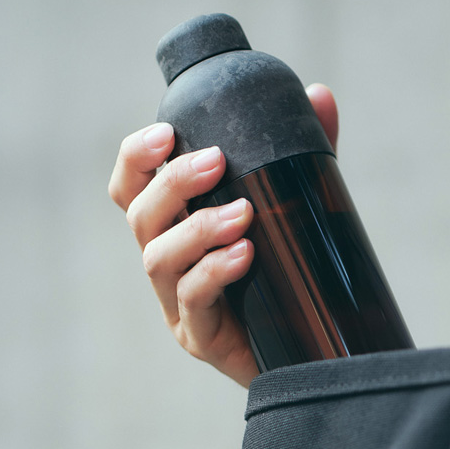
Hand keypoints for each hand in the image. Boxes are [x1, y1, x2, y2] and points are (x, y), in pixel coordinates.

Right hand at [109, 85, 339, 389]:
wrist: (317, 353)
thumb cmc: (293, 277)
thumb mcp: (297, 211)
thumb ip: (303, 158)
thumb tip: (318, 95)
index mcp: (175, 229)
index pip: (132, 188)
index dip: (136, 158)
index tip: (167, 132)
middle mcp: (167, 264)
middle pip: (141, 217)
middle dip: (173, 183)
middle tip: (216, 159)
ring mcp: (178, 306)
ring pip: (159, 259)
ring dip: (197, 228)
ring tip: (242, 214)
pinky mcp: (202, 340)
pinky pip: (193, 304)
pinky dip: (214, 273)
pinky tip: (244, 256)